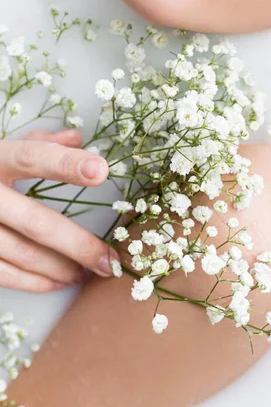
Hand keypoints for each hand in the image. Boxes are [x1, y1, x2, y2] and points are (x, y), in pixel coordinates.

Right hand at [0, 129, 119, 292]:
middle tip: (109, 261)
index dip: (66, 164)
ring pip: (20, 253)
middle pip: (34, 222)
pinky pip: (1, 274)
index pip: (32, 156)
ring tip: (89, 273)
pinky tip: (57, 283)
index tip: (101, 171)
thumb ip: (38, 142)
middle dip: (78, 245)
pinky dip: (32, 282)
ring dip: (59, 268)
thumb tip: (77, 137)